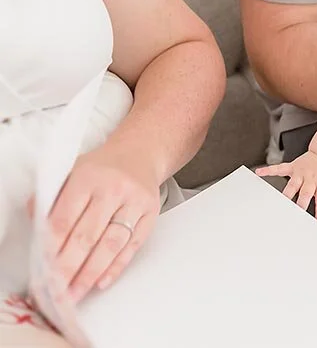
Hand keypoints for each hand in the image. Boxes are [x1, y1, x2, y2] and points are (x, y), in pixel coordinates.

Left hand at [35, 146, 160, 302]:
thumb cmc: (102, 168)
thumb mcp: (71, 172)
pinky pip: (133, 246)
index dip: (51, 249)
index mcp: (88, 177)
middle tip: (55, 291)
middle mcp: (113, 189)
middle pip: (87, 236)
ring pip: (111, 244)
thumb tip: (36, 229)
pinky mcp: (151, 213)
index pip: (64, 220)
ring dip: (91, 273)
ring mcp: (135, 202)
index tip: (42, 270)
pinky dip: (116, 267)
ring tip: (76, 293)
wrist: (140, 153)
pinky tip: (102, 281)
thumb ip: (50, 198)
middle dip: (68, 268)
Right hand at [256, 149, 316, 220]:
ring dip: (286, 194)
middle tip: (297, 213)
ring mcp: (301, 173)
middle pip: (305, 192)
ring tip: (279, 203)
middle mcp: (311, 178)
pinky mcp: (293, 166)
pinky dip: (268, 170)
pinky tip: (259, 173)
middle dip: (301, 203)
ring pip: (292, 184)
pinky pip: (279, 168)